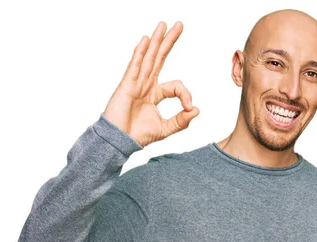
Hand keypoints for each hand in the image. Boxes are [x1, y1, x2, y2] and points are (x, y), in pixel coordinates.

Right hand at [103, 21, 199, 146]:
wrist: (119, 142)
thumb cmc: (137, 135)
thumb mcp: (166, 129)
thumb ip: (182, 120)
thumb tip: (197, 110)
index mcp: (155, 93)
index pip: (176, 85)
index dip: (186, 94)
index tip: (189, 107)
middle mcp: (145, 84)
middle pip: (159, 58)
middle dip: (169, 41)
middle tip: (179, 24)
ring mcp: (135, 83)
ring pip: (148, 57)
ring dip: (156, 40)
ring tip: (163, 24)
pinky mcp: (126, 86)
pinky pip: (134, 66)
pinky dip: (140, 53)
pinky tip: (146, 40)